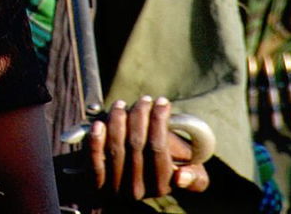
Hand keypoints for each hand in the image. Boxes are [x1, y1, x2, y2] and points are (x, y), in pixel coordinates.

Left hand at [88, 95, 209, 199]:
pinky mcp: (96, 183)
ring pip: (115, 149)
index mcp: (161, 185)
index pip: (158, 148)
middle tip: (143, 100)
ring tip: (122, 105)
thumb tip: (181, 176)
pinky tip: (98, 124)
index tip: (162, 102)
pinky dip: (95, 141)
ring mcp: (115, 187)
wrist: (132, 177)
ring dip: (117, 121)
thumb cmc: (165, 165)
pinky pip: (94, 162)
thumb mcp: (188, 173)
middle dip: (139, 115)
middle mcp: (138, 190)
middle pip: (136, 145)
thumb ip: (195, 177)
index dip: (159, 121)